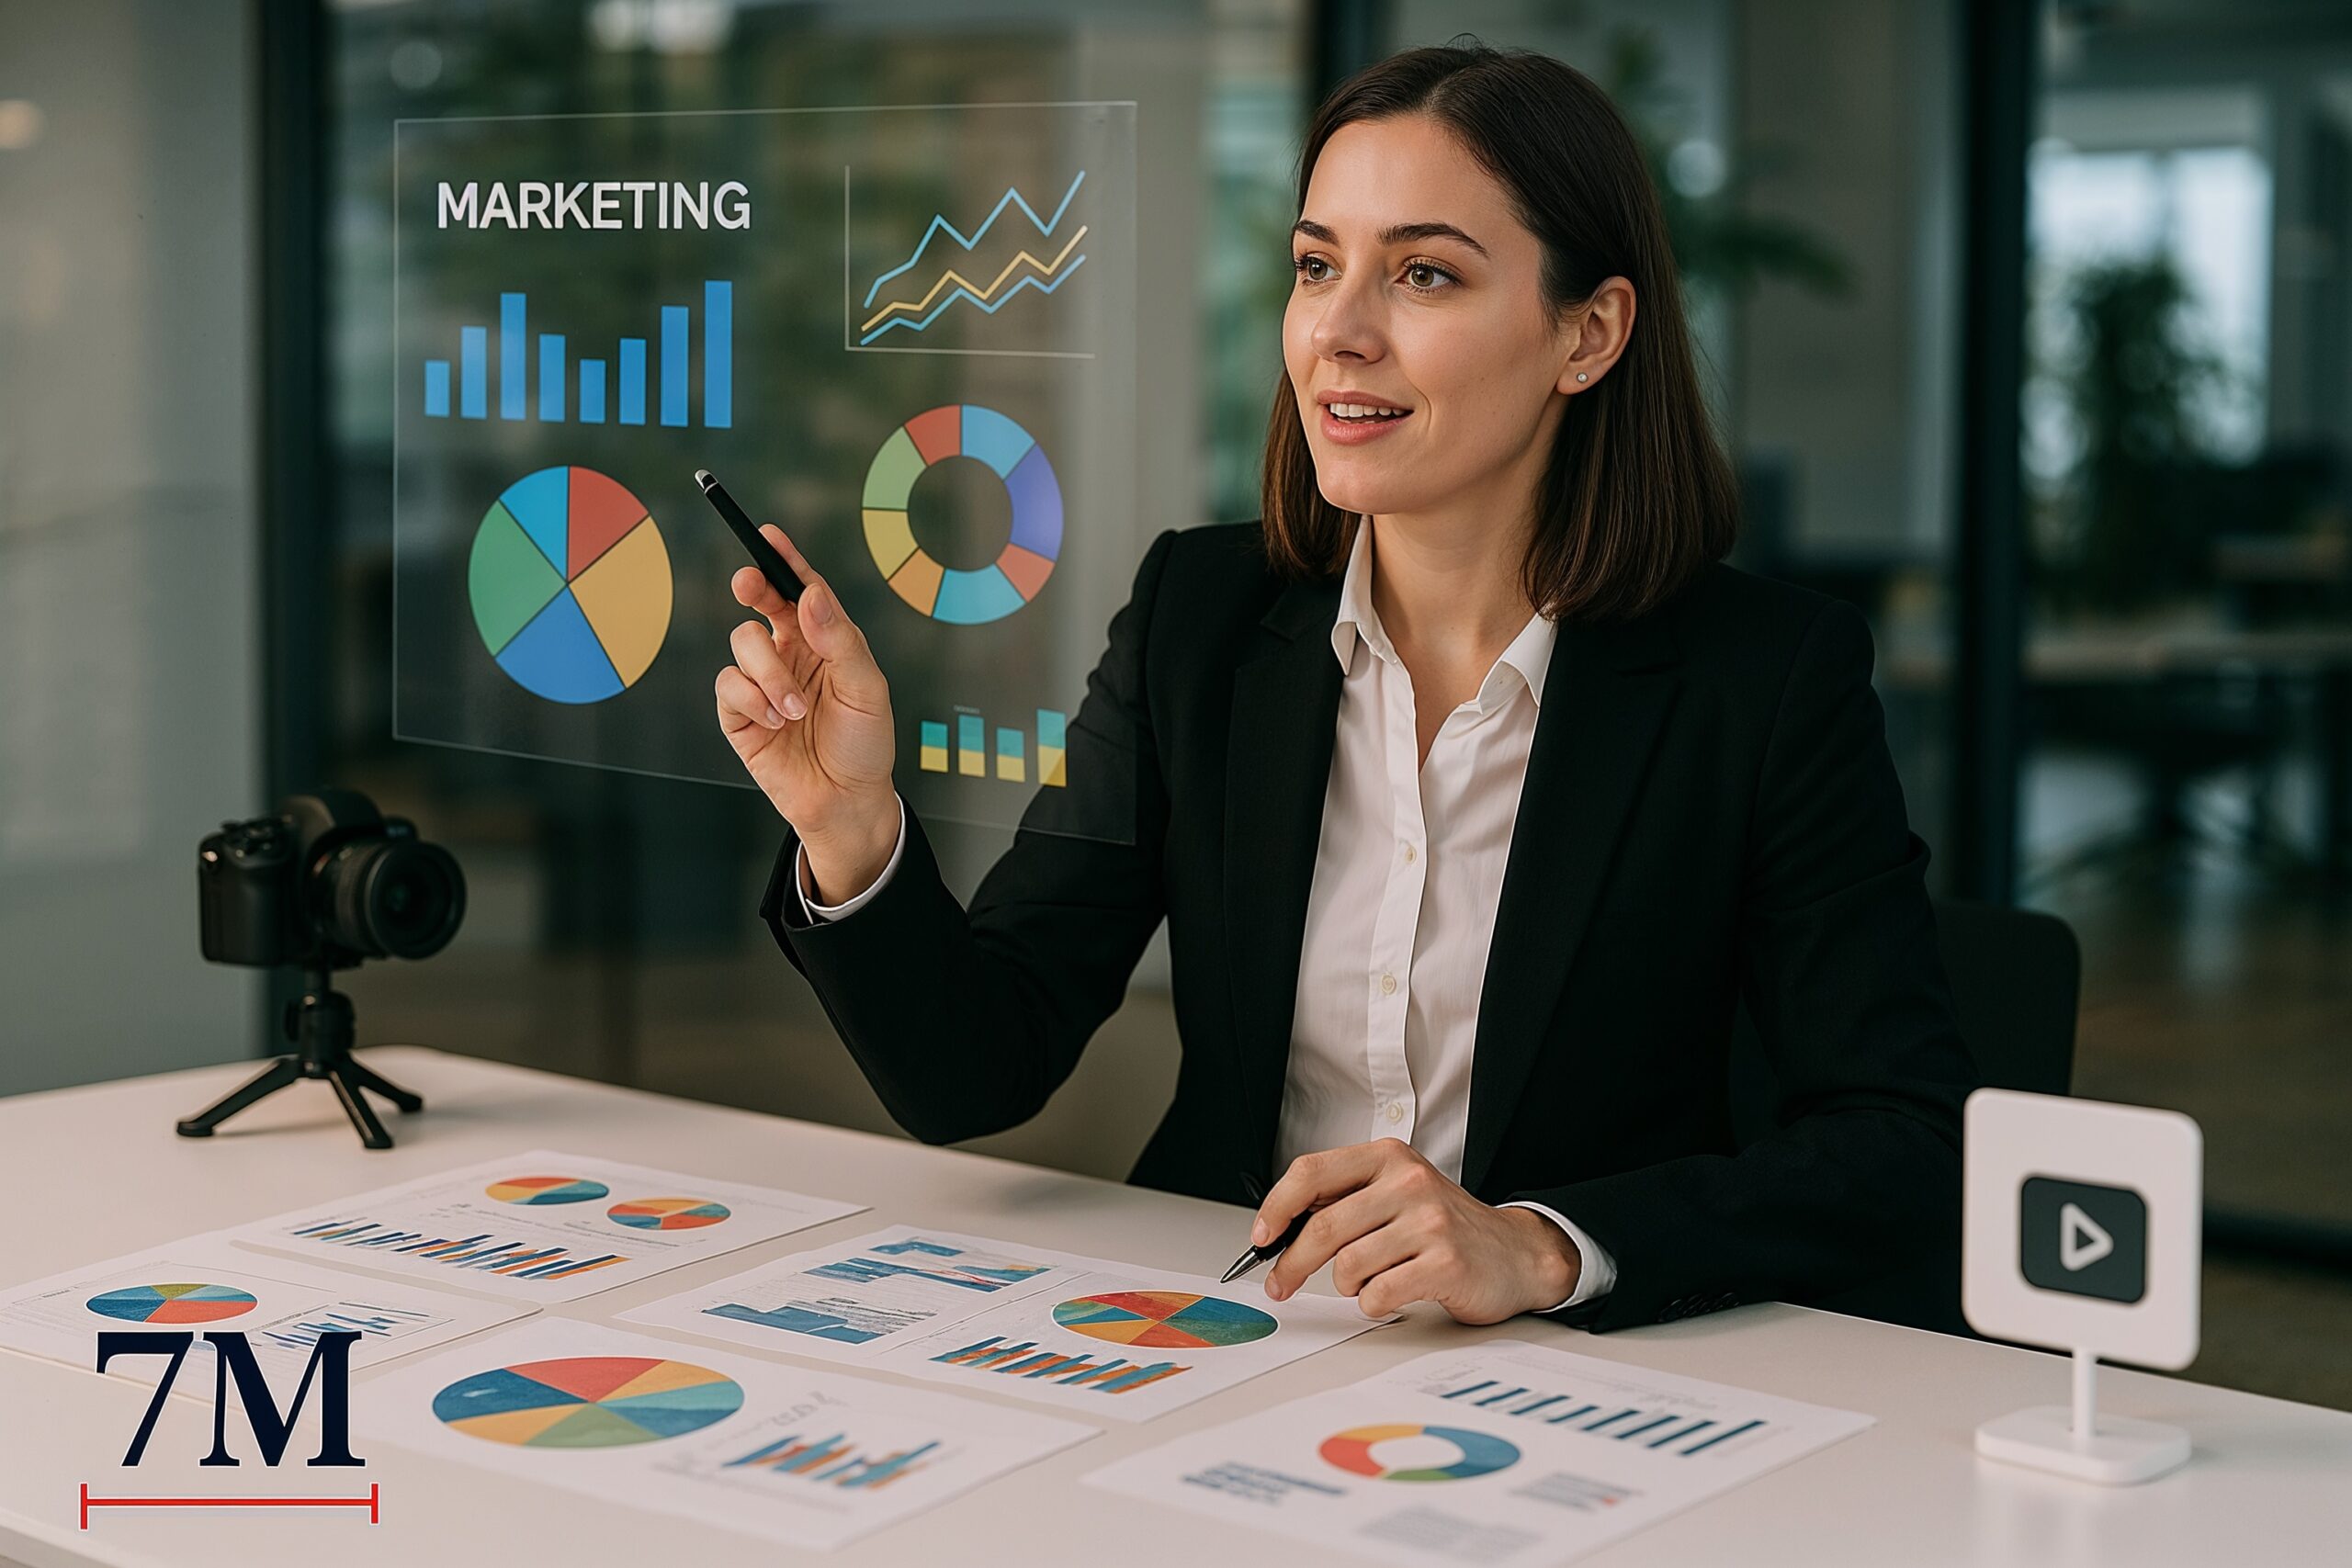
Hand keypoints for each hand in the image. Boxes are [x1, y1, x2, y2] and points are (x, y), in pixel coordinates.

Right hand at [714, 525, 897, 894]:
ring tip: (795, 710)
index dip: (783, 560)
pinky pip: (728, 685)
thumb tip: (810, 595)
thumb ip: (840, 639)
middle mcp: (790, 652)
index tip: (768, 534)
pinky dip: (752, 700)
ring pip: (742, 642)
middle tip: (747, 585)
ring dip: (770, 674)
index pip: (801, 589)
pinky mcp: (739, 712)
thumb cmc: (865, 743)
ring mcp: (761, 681)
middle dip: (751, 585)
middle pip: (760, 602)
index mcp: (823, 639)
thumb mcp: (867, 688)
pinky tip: (775, 722)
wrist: (845, 801)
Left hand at [1254, 1139, 1579, 1322]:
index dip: (1275, 1207)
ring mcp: (1430, 1221)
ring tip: (1367, 1282)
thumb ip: (1346, 1200)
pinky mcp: (1445, 1262)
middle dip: (1291, 1263)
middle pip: (1322, 1226)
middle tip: (1279, 1285)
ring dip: (1346, 1285)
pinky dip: (1373, 1303)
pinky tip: (1391, 1294)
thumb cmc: (1447, 1227)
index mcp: (1389, 1157)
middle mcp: (1408, 1181)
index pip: (1311, 1172)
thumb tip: (1277, 1228)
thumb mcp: (1397, 1193)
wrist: (1517, 1254)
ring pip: (1348, 1265)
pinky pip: (1378, 1294)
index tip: (1260, 1238)